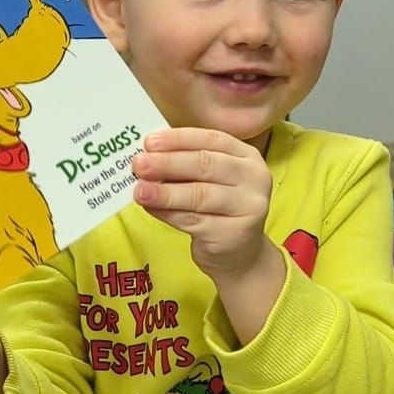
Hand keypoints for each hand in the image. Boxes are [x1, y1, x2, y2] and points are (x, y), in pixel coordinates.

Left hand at [131, 128, 272, 278]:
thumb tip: (147, 157)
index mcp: (247, 156)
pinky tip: (150, 208)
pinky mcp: (234, 234)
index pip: (211, 139)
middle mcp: (254, 179)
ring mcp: (248, 207)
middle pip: (206, 165)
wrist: (240, 254)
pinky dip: (168, 213)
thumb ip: (185, 166)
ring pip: (199, 195)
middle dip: (168, 163)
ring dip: (165, 192)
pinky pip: (194, 220)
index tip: (149, 142)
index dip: (179, 139)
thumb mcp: (209, 181)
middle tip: (139, 164)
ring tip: (139, 191)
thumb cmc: (218, 209)